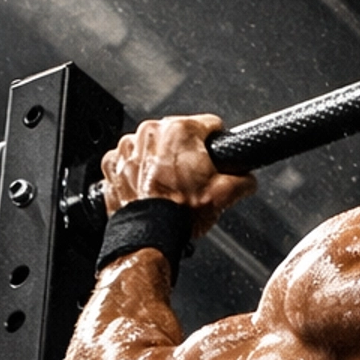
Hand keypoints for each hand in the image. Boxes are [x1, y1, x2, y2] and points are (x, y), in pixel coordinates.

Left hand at [101, 114, 256, 238]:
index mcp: (180, 132)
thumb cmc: (179, 213)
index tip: (214, 155)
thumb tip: (248, 179)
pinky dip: (136, 172)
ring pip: (151, 147)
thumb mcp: (225, 196)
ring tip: (168, 187)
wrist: (149, 236)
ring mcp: (128, 148)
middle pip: (177, 135)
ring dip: (159, 161)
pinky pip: (128, 161)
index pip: (209, 124)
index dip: (216, 141)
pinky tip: (148, 189)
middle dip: (186, 153)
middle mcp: (151, 133)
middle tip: (191, 179)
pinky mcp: (112, 164)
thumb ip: (244, 180)